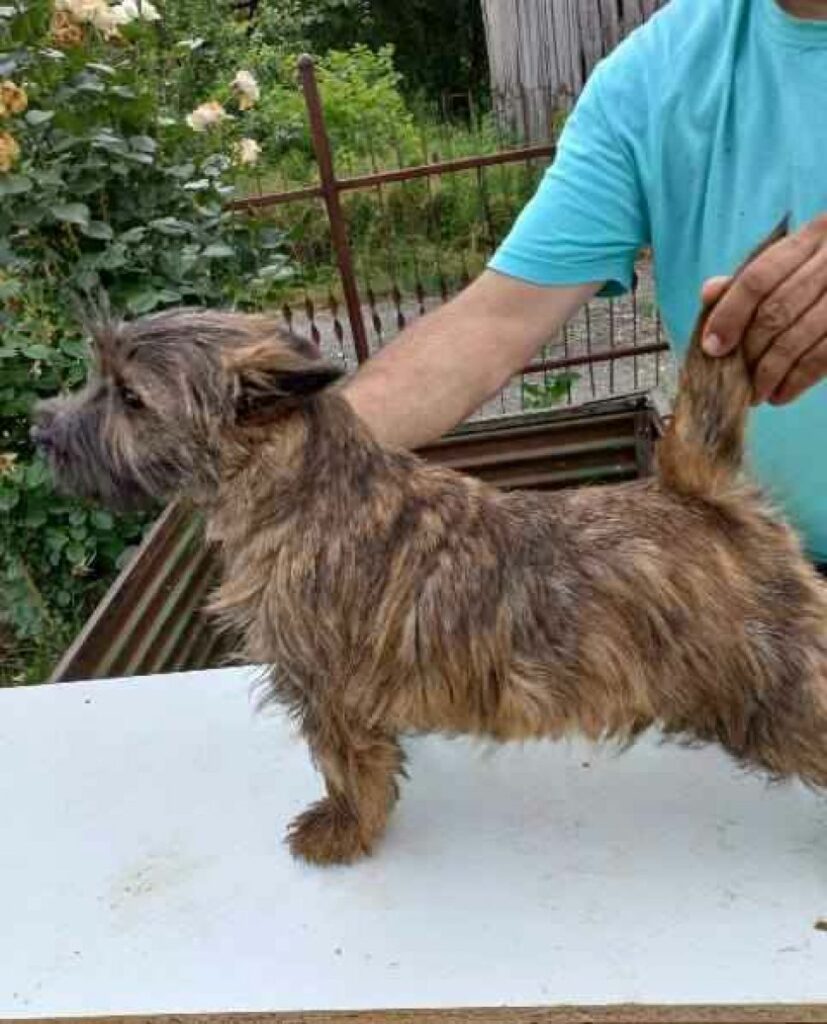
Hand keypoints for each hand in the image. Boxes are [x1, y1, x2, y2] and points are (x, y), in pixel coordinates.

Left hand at [701, 214, 826, 404]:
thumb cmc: (819, 272)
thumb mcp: (790, 262)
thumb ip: (748, 279)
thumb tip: (709, 293)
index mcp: (810, 239)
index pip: (758, 278)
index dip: (729, 314)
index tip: (712, 347)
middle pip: (776, 311)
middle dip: (749, 351)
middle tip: (733, 378)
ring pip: (798, 338)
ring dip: (769, 373)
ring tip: (755, 393)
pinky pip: (823, 357)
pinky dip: (797, 381)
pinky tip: (780, 394)